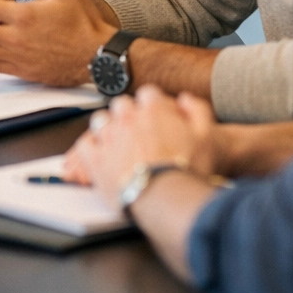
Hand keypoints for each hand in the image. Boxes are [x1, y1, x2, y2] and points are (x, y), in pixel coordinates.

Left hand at [60, 87, 216, 199]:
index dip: (153, 105)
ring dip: (109, 128)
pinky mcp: (95, 159)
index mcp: (153, 109)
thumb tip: (185, 99)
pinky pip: (85, 144)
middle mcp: (127, 118)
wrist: (167, 198)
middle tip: (138, 132)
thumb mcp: (207, 136)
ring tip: (119, 143)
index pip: (148, 94)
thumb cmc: (188, 170)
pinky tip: (99, 154)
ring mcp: (108, 137)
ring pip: (100, 120)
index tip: (156, 116)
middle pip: (122, 105)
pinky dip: (90, 147)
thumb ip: (197, 110)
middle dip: (129, 115)